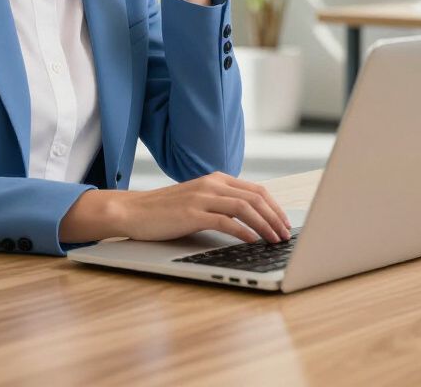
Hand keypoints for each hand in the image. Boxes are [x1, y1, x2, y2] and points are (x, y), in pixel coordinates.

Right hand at [118, 172, 291, 243]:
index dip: (275, 207)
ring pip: (244, 207)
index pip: (256, 189)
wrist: (134, 211)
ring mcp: (202, 198)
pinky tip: (252, 241)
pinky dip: (243, 231)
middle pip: (255, 197)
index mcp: (216, 179)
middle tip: (285, 235)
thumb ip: (220, 203)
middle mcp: (212, 184)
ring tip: (274, 240)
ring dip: (264, 225)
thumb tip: (250, 220)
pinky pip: (225, 221)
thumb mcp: (198, 200)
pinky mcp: (192, 214)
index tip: (285, 223)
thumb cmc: (166, 210)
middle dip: (275, 217)